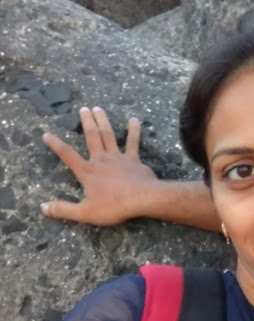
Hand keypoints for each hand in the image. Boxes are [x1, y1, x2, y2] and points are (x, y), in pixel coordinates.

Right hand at [41, 107, 157, 224]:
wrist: (142, 199)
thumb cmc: (114, 207)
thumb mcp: (85, 213)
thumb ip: (63, 210)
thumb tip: (43, 207)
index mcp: (88, 172)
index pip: (67, 155)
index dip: (56, 145)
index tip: (46, 134)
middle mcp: (101, 160)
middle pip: (92, 137)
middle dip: (86, 122)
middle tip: (83, 108)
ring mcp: (118, 157)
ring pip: (109, 135)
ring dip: (103, 120)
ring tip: (98, 108)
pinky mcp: (134, 160)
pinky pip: (133, 142)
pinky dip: (133, 131)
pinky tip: (134, 120)